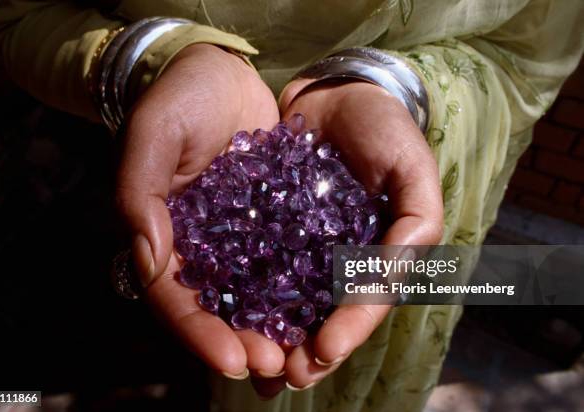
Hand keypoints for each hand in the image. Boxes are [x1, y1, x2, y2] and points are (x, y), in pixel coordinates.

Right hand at [116, 44, 282, 379]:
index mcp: (165, 236)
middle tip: (279, 368)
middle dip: (246, 343)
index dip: (200, 334)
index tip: (234, 360)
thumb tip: (148, 261)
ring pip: (256, 296)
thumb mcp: (152, 135)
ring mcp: (240, 236)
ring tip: (306, 356)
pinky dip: (303, 289)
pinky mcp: (274, 220)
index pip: (175, 299)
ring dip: (278, 329)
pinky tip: (326, 310)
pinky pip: (287, 261)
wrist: (220, 72)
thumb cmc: (180, 98)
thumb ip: (139, 195)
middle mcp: (202, 246)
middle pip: (219, 309)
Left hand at [256, 80, 443, 394]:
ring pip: (287, 302)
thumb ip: (416, 223)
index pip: (365, 302)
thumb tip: (390, 278)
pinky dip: (243, 291)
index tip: (324, 350)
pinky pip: (255, 263)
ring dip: (271, 334)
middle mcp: (337, 260)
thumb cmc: (383, 130)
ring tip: (253, 362)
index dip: (349, 329)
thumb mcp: (412, 171)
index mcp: (376, 254)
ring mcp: (302, 247)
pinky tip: (225, 313)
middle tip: (283, 375)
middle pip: (323, 315)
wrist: (335, 94)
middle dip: (305, 349)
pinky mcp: (268, 227)